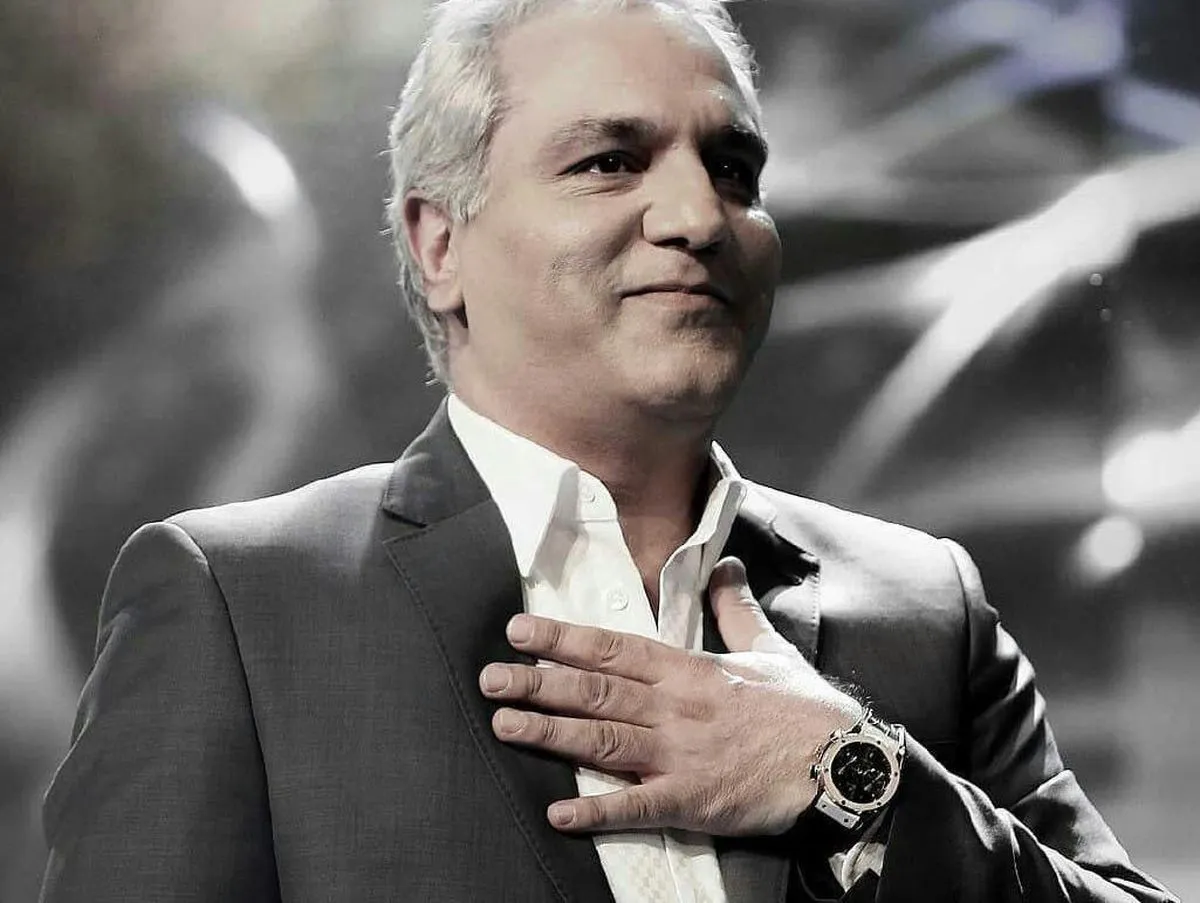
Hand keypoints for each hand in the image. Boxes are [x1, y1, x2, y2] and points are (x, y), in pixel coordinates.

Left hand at [478, 557, 862, 835]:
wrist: (841, 760)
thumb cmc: (803, 706)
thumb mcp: (767, 647)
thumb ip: (734, 607)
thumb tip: (724, 565)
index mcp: (687, 669)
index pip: (613, 647)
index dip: (563, 639)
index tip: (520, 631)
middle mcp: (675, 706)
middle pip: (595, 690)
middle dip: (538, 684)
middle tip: (490, 680)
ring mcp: (681, 753)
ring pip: (604, 739)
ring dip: (551, 734)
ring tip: (505, 727)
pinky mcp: (693, 800)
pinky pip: (638, 806)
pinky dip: (597, 810)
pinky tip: (559, 814)